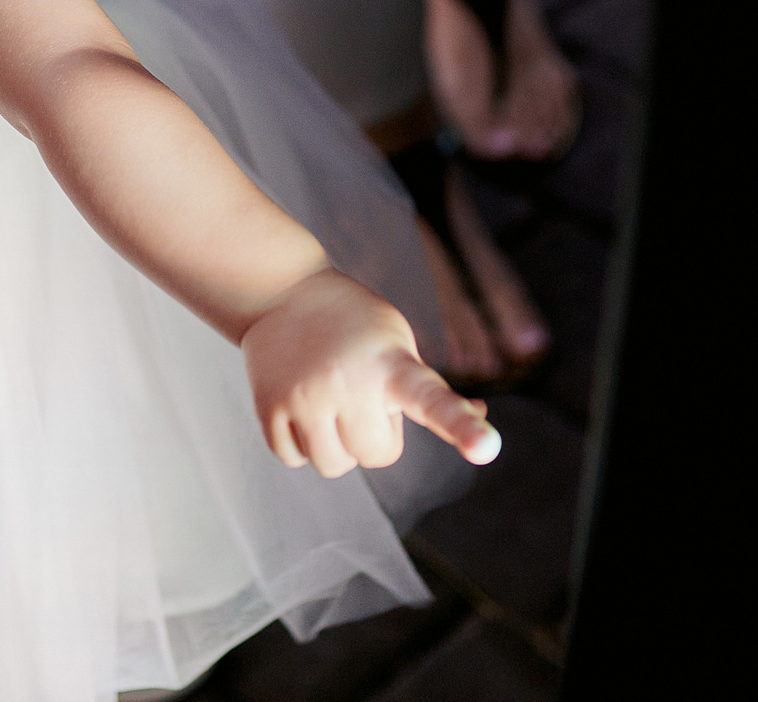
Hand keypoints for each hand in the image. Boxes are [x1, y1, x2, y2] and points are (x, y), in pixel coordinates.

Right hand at [241, 269, 502, 475]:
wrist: (281, 292)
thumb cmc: (355, 325)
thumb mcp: (399, 344)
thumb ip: (430, 387)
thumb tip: (482, 419)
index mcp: (390, 364)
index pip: (433, 400)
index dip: (461, 427)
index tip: (488, 449)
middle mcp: (348, 382)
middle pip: (377, 456)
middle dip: (373, 435)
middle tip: (360, 394)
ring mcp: (305, 396)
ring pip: (334, 465)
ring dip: (335, 443)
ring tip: (328, 399)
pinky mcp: (269, 407)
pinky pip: (294, 458)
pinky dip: (299, 441)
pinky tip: (298, 401)